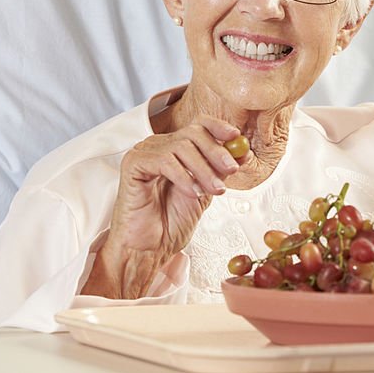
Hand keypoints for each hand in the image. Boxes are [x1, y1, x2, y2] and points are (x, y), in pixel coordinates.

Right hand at [90, 116, 240, 297]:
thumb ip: (219, 170)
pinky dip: (183, 176)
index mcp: (174, 148)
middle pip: (193, 132)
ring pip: (181, 146)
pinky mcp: (133, 163)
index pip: (198, 125)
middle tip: (231, 170)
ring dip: (203, 169)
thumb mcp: (205, 191)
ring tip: (213, 190)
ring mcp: (144, 153)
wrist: (148, 248)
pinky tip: (192, 193)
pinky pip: (164, 160)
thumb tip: (241, 151)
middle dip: (216, 152)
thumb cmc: (170, 223)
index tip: (236, 137)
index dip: (219, 127)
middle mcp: (158, 146)